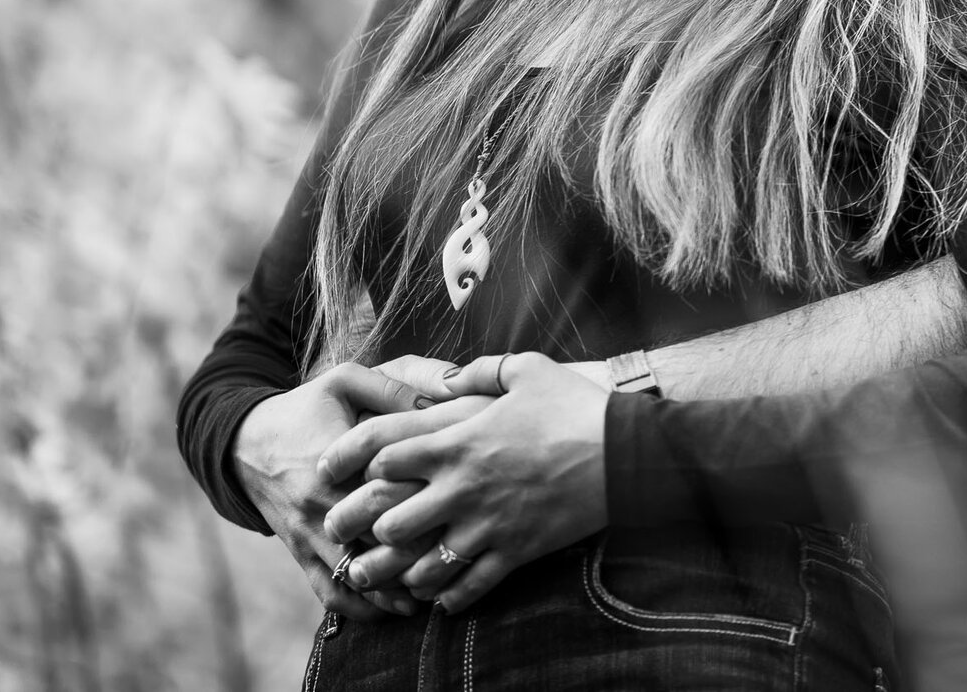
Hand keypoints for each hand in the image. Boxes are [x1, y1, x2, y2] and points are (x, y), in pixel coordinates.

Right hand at [318, 395, 493, 592]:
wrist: (244, 444)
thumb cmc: (305, 408)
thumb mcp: (346, 382)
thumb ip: (396, 386)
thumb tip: (451, 391)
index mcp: (335, 467)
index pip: (389, 495)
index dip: (429, 502)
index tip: (465, 501)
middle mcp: (320, 509)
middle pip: (379, 544)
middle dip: (421, 551)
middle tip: (463, 548)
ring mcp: (308, 538)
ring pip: (356, 579)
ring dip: (396, 587)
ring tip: (438, 586)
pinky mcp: (301, 555)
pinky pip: (330, 593)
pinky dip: (364, 607)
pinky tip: (399, 608)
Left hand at [335, 352, 611, 612]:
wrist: (628, 451)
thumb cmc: (577, 406)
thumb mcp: (528, 369)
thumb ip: (478, 371)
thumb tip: (441, 379)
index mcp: (460, 441)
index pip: (382, 459)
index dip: (354, 465)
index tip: (339, 472)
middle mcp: (464, 487)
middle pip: (388, 522)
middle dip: (358, 530)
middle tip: (341, 534)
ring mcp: (488, 524)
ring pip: (420, 565)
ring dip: (397, 572)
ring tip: (382, 574)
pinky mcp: (515, 552)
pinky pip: (468, 586)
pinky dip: (449, 596)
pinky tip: (440, 597)